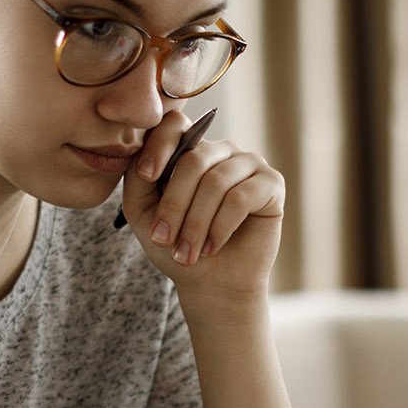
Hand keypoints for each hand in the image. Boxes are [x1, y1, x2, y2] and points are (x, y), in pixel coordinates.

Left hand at [119, 111, 284, 303]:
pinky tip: (213, 246)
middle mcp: (221, 150)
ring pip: (215, 182)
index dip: (159, 146)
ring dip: (196, 224)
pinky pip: (241, 197)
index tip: (146, 176)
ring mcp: (249, 163)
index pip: (175, 124)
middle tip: (164, 240)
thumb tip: (144, 159)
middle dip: (174, 205)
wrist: (211, 283)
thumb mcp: (143, 211)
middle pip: (193, 160)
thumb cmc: (177, 244)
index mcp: (190, 148)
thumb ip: (136, 179)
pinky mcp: (272, 184)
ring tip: (188, 253)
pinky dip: (221, 227)